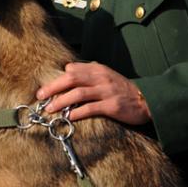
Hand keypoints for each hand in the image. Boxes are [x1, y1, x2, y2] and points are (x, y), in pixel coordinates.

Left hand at [37, 62, 151, 124]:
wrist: (147, 100)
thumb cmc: (122, 89)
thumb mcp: (106, 75)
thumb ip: (89, 73)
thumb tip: (67, 71)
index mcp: (98, 69)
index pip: (72, 70)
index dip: (57, 79)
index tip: (46, 89)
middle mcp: (101, 78)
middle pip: (71, 78)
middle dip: (53, 87)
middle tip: (40, 96)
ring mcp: (107, 91)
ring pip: (78, 94)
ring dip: (61, 101)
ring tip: (49, 109)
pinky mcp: (112, 106)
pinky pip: (90, 108)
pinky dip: (76, 113)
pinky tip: (68, 117)